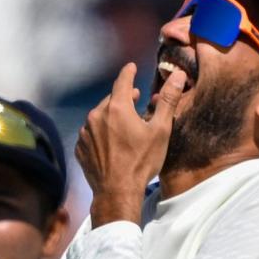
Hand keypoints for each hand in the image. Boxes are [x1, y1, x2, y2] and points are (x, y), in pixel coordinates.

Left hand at [76, 63, 185, 225]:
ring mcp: (85, 133)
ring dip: (111, 116)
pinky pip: (91, 134)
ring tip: (124, 124)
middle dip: (123, 97)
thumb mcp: (160, 131)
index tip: (131, 67)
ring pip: (99, 117)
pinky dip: (100, 133)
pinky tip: (111, 142)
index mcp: (117, 108)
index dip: (128, 73)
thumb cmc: (141, 162)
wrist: (116, 192)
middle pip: (111, 100)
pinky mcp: (80, 148)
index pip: (122, 81)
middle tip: (135, 99)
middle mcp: (96, 116)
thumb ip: (168, 101)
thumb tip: (178, 76)